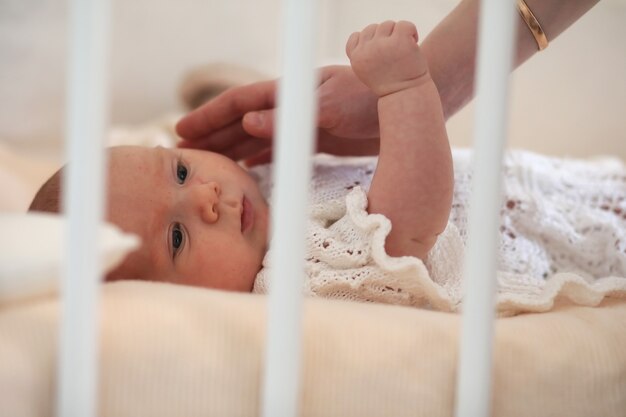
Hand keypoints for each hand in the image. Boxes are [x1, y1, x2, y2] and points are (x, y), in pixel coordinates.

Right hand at [175, 65, 379, 165]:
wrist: (405, 99)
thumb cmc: (370, 97)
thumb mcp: (328, 107)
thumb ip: (288, 117)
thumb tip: (247, 123)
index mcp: (288, 94)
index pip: (238, 104)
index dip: (209, 117)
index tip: (182, 130)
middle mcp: (290, 107)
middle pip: (241, 122)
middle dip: (212, 135)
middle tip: (183, 151)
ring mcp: (301, 123)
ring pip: (257, 137)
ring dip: (232, 148)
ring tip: (208, 162)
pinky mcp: (317, 138)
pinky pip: (280, 150)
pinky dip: (262, 159)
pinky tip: (250, 168)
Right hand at [346, 21, 428, 96]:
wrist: (406, 96)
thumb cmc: (389, 84)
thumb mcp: (368, 71)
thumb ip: (364, 53)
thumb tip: (372, 33)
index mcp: (356, 58)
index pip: (355, 37)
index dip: (369, 42)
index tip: (379, 58)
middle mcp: (366, 50)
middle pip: (373, 28)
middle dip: (384, 38)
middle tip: (394, 56)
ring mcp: (382, 45)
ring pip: (388, 25)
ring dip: (398, 35)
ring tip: (403, 51)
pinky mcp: (399, 41)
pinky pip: (404, 24)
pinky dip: (411, 31)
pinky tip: (413, 44)